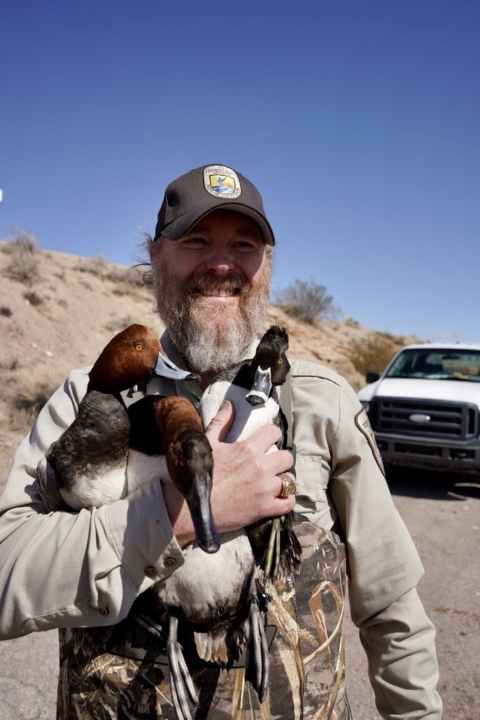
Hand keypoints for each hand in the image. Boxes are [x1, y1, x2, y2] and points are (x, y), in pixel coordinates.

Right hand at [205, 401, 295, 532]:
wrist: (191, 507)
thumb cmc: (198, 473)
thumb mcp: (208, 443)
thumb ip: (222, 422)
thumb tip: (230, 404)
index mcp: (248, 449)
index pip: (274, 433)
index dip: (272, 435)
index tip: (268, 441)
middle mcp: (261, 467)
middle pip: (287, 457)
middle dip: (280, 459)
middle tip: (271, 463)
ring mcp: (265, 489)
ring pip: (289, 480)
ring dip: (283, 480)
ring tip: (274, 482)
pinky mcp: (265, 509)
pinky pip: (288, 503)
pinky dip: (286, 500)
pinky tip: (278, 498)